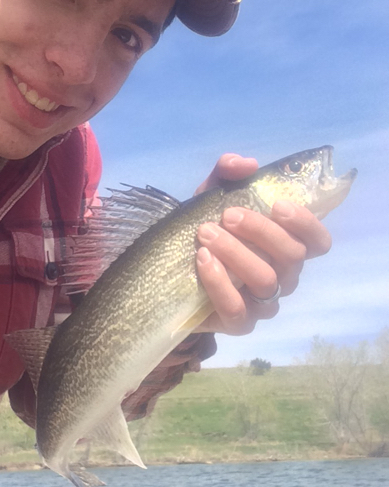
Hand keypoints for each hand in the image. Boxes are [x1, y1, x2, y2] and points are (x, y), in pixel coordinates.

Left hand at [193, 153, 331, 334]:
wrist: (168, 269)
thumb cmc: (204, 228)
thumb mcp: (211, 196)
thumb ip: (227, 174)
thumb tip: (245, 163)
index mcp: (285, 247)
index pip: (318, 242)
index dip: (307, 224)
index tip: (277, 205)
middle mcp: (282, 277)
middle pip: (292, 257)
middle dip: (261, 231)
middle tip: (228, 215)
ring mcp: (262, 303)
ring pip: (266, 281)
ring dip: (236, 253)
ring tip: (205, 233)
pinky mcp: (238, 323)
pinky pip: (237, 310)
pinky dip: (220, 284)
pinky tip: (202, 260)